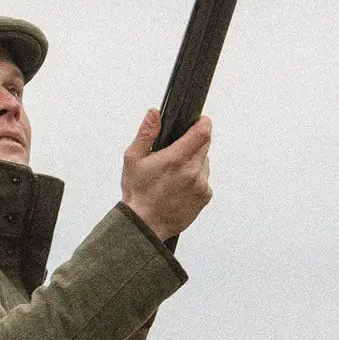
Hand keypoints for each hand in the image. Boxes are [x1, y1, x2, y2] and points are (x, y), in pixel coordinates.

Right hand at [121, 108, 212, 241]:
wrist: (144, 225)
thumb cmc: (138, 194)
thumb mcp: (133, 159)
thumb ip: (146, 133)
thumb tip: (154, 114)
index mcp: (176, 159)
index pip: (203, 131)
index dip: (202, 123)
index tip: (197, 122)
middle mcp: (192, 172)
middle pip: (205, 145)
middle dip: (193, 144)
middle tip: (175, 154)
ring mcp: (201, 185)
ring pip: (205, 163)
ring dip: (194, 163)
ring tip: (174, 175)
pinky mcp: (204, 197)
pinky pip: (205, 180)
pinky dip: (196, 180)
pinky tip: (179, 187)